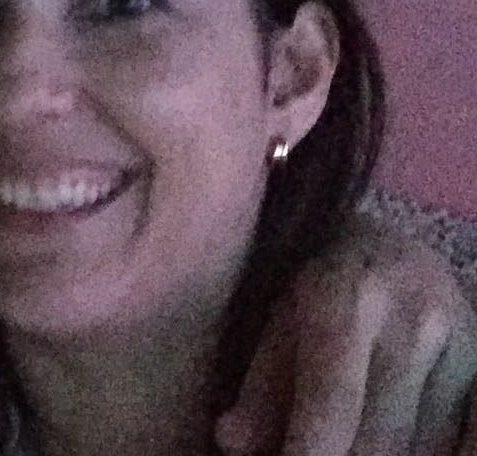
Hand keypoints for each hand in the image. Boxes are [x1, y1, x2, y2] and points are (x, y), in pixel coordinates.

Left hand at [215, 219, 476, 454]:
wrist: (396, 249)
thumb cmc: (321, 286)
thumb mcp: (279, 317)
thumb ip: (260, 383)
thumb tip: (231, 440)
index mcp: (349, 297)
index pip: (332, 398)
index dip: (308, 450)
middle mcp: (415, 319)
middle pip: (378, 439)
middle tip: (305, 451)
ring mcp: (461, 345)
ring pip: (420, 449)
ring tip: (342, 440)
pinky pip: (456, 441)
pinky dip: (419, 452)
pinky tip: (387, 441)